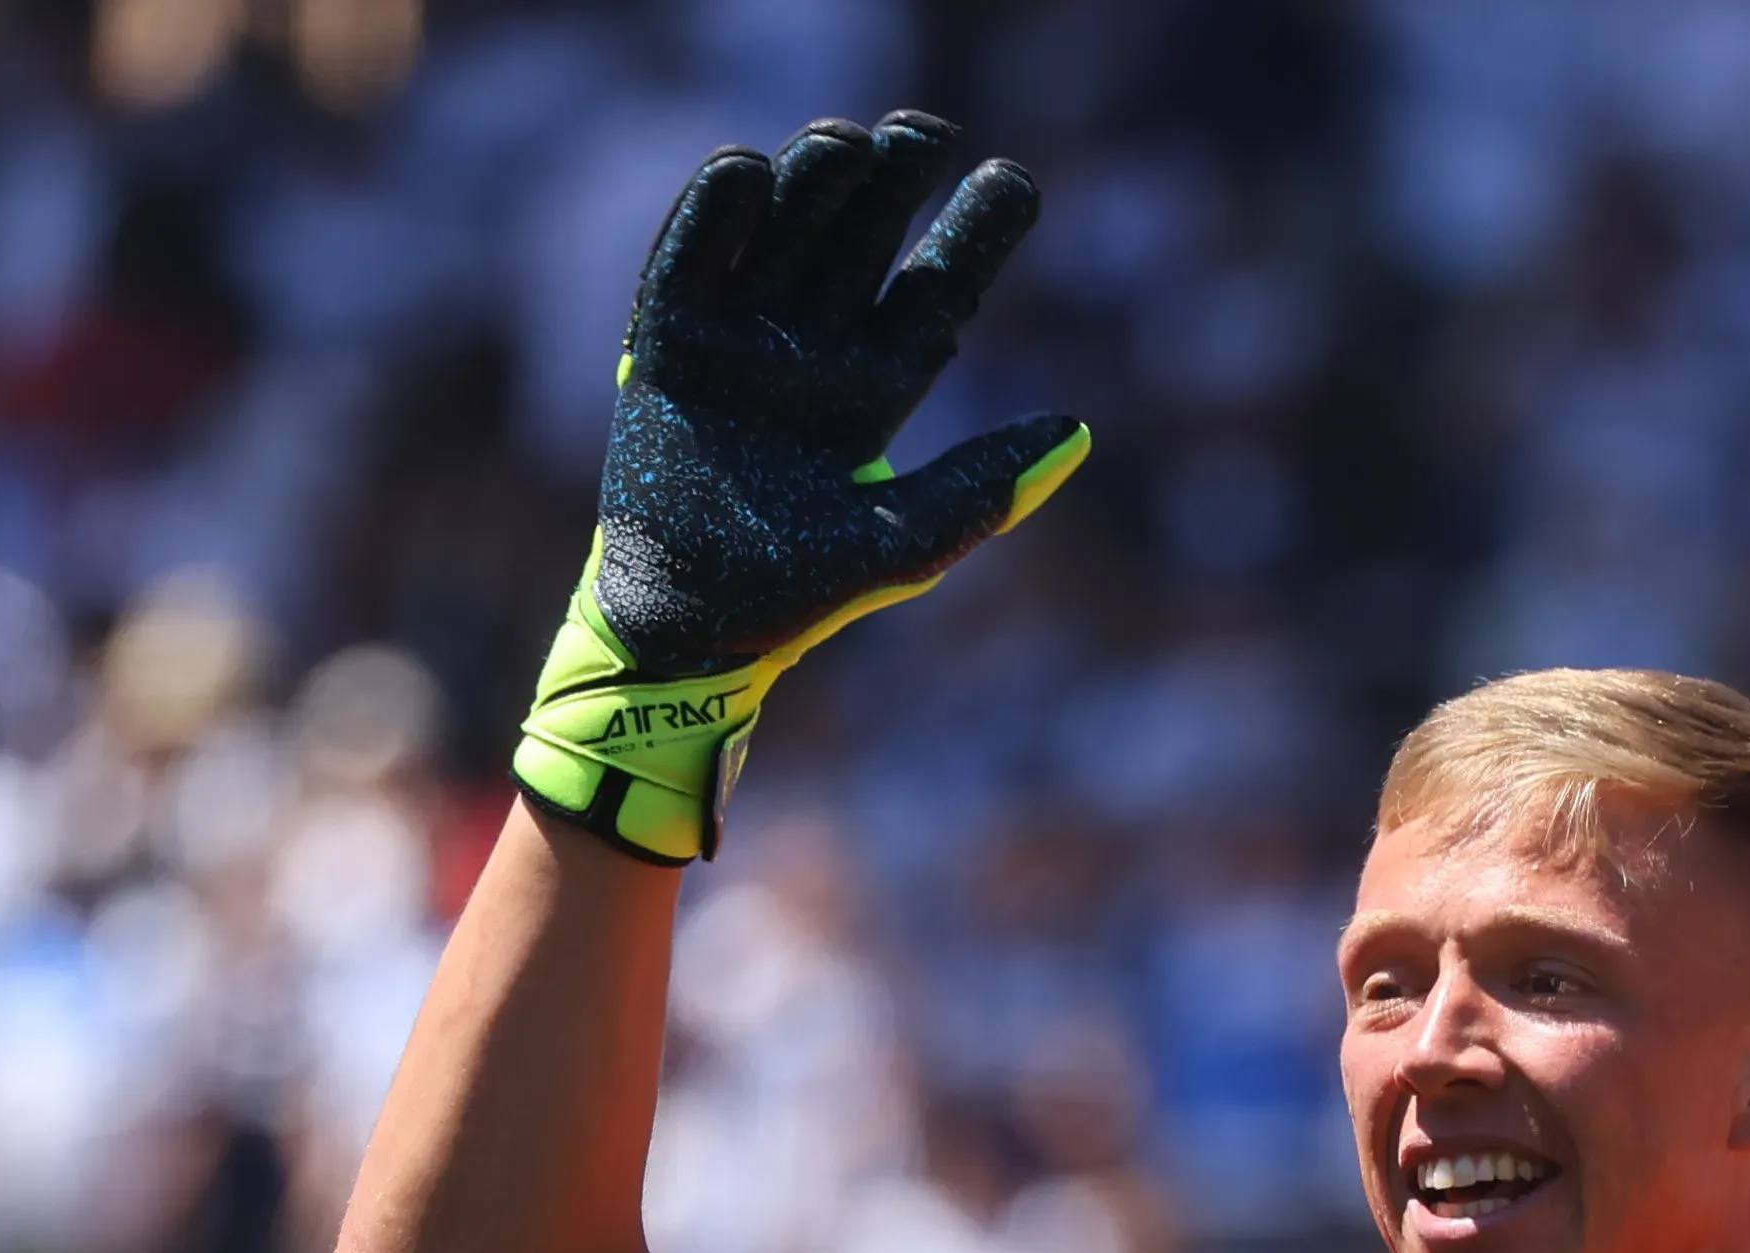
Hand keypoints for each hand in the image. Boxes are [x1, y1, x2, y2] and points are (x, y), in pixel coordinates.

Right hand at [516, 112, 1089, 861]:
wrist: (688, 621)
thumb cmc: (800, 595)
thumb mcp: (904, 544)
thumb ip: (983, 491)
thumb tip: (1079, 431)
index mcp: (879, 384)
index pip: (941, 286)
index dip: (979, 230)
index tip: (1016, 181)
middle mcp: (816, 344)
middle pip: (866, 232)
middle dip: (896, 176)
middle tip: (925, 134)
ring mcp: (744, 335)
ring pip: (788, 223)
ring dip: (816, 175)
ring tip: (845, 147)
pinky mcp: (670, 338)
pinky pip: (693, 253)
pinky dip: (717, 208)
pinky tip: (750, 171)